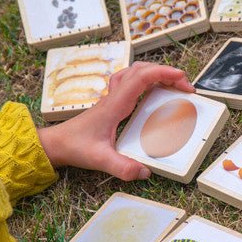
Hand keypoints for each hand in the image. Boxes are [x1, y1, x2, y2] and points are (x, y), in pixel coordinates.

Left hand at [37, 62, 194, 179]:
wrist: (56, 144)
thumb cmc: (76, 147)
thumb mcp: (100, 160)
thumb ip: (122, 167)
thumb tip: (145, 171)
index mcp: (115, 104)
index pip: (141, 78)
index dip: (163, 74)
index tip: (182, 80)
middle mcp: (114, 96)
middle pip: (141, 69)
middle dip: (166, 72)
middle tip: (184, 86)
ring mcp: (112, 98)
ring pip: (135, 72)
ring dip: (156, 73)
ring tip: (173, 85)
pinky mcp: (112, 103)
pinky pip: (130, 82)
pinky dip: (145, 80)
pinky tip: (151, 92)